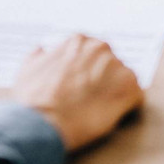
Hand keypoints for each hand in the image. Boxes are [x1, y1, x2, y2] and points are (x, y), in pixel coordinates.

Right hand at [13, 34, 143, 151]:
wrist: (42, 123)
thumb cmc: (33, 99)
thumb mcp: (28, 69)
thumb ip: (39, 55)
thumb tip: (43, 49)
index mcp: (79, 41)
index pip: (92, 54)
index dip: (86, 72)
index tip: (80, 85)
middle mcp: (102, 48)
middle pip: (110, 65)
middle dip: (103, 80)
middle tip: (90, 99)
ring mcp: (118, 67)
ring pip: (123, 80)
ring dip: (115, 93)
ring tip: (98, 110)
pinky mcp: (130, 90)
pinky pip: (135, 98)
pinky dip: (126, 108)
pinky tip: (110, 117)